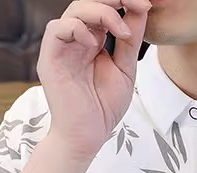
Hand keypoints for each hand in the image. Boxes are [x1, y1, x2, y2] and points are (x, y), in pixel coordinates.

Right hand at [37, 0, 151, 160]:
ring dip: (101, 12)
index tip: (146, 4)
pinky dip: (78, 28)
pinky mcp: (50, 58)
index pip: (103, 9)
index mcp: (92, 42)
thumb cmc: (103, 108)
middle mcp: (75, 40)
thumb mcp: (125, 70)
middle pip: (89, 3)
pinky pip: (57, 29)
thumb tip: (141, 9)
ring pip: (75, 10)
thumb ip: (130, 41)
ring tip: (121, 31)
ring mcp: (62, 48)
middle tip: (137, 3)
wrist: (87, 136)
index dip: (122, 2)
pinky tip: (95, 43)